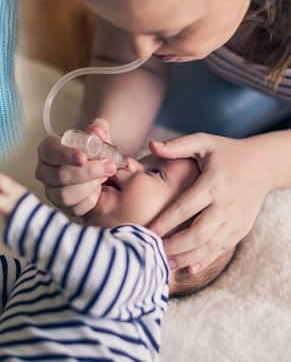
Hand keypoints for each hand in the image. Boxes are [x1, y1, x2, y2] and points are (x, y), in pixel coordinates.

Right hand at [35, 118, 116, 215]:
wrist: (95, 168)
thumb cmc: (90, 151)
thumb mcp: (95, 137)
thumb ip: (98, 131)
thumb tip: (97, 131)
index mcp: (48, 150)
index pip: (51, 152)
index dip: (66, 155)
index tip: (83, 157)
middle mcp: (44, 172)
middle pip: (59, 175)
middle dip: (87, 172)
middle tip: (108, 167)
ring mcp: (51, 191)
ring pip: (65, 195)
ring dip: (89, 186)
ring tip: (103, 178)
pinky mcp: (62, 207)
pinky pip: (75, 208)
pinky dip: (90, 200)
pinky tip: (98, 190)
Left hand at [148, 133, 271, 272]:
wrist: (263, 165)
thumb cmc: (226, 152)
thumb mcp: (204, 142)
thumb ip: (177, 146)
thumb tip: (151, 144)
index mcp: (213, 184)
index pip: (185, 207)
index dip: (165, 222)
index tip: (147, 232)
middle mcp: (226, 205)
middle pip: (198, 233)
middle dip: (174, 246)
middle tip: (152, 252)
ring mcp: (235, 220)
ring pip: (210, 245)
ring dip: (186, 257)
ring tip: (163, 263)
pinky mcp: (241, 229)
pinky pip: (222, 249)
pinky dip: (204, 260)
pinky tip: (187, 268)